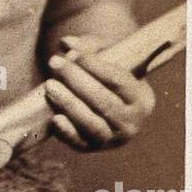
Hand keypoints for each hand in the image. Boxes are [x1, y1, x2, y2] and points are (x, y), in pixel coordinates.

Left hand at [44, 34, 154, 151]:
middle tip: (54, 63)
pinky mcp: (93, 148)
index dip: (94, 66)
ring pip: (93, 125)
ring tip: (50, 86)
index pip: (118, 81)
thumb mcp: (106, 57)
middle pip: (105, 103)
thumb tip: (66, 42)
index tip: (72, 54)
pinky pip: (79, 143)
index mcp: (141, 97)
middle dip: (77, 82)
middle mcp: (132, 122)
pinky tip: (54, 118)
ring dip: (70, 105)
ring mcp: (113, 139)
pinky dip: (67, 133)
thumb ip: (89, 47)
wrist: (103, 102)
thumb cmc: (105, 75)